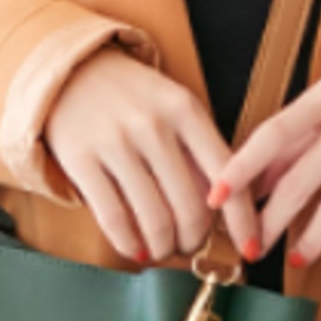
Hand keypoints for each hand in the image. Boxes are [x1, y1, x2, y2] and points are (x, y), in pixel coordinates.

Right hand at [43, 44, 256, 263]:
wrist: (71, 70)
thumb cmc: (131, 99)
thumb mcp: (174, 108)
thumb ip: (198, 150)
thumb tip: (221, 209)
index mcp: (185, 110)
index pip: (227, 175)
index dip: (242, 220)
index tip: (250, 247)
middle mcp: (153, 125)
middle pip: (190, 207)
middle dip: (194, 240)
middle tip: (188, 247)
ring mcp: (115, 142)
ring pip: (154, 219)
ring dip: (163, 247)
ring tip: (161, 250)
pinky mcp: (81, 159)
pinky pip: (114, 218)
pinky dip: (129, 245)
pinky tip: (135, 250)